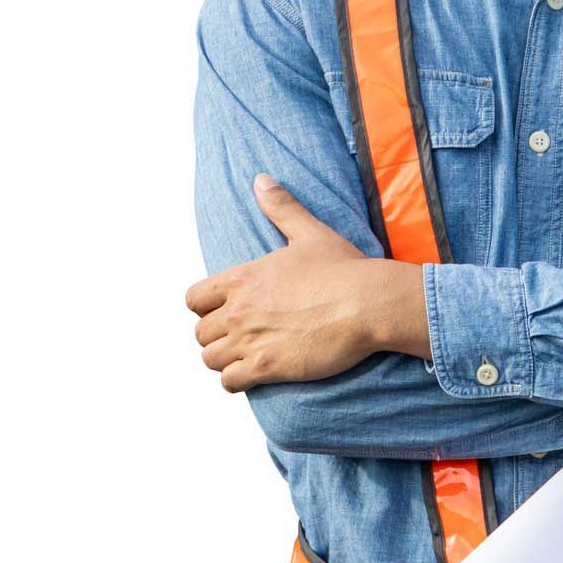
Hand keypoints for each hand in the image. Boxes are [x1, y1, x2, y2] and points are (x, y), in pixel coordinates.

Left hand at [184, 173, 383, 391]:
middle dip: (218, 335)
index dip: (206, 307)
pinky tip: (257, 373)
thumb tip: (261, 180)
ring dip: (226, 359)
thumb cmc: (344, 268)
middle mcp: (238, 310)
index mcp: (243, 278)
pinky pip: (229, 382)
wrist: (368, 303)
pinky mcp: (266, 368)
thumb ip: (281, 207)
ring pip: (210, 359)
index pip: (194, 299)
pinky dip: (238, 380)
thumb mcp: (309, 232)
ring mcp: (249, 341)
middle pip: (200, 333)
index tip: (226, 310)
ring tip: (249, 356)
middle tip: (244, 335)